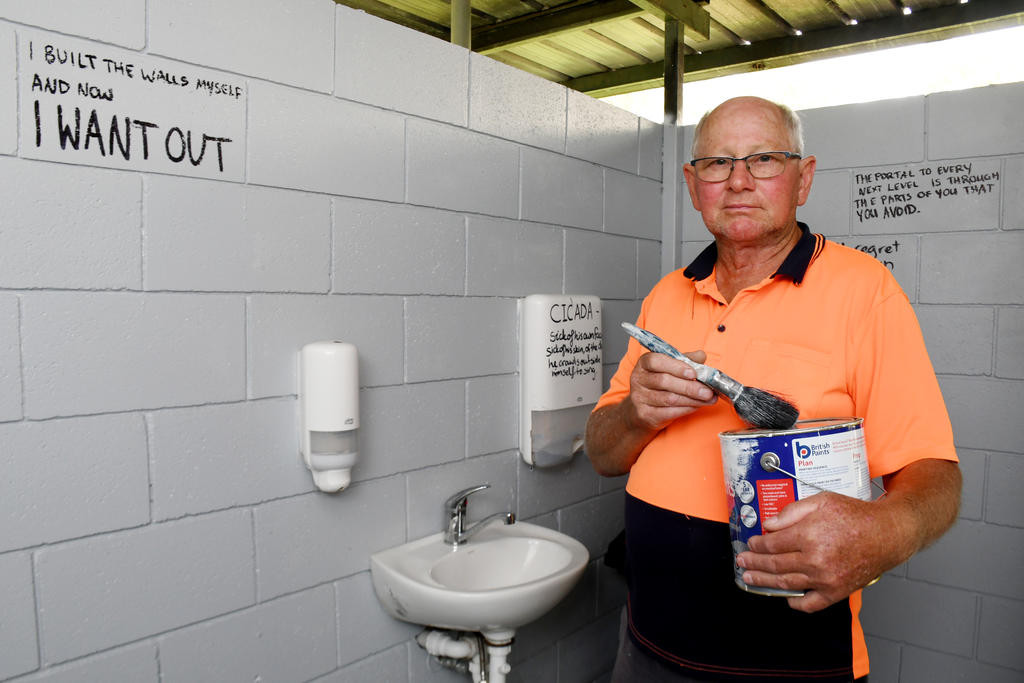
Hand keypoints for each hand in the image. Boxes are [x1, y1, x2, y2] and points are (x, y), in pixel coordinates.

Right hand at [625, 350, 716, 431]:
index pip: (656, 361)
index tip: (694, 374)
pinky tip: (697, 406)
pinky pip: (669, 412)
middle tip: (708, 391)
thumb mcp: (671, 368)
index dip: (676, 367)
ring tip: (708, 399)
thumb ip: (685, 360)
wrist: (642, 410)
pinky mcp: (645, 414)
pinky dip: (687, 409)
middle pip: (664, 381)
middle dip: (689, 387)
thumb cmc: (659, 385)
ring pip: (669, 398)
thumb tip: (701, 355)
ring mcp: (639, 398)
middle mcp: (638, 379)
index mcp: (644, 363)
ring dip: (692, 399)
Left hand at [736, 492, 896, 612]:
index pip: (772, 544)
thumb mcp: (821, 501)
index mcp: (808, 535)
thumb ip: (792, 512)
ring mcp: (825, 579)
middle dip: (754, 563)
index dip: (757, 544)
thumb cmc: (856, 516)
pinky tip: (785, 598)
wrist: (887, 534)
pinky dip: (795, 603)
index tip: (750, 543)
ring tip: (750, 578)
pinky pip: (810, 604)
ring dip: (764, 582)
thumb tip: (770, 524)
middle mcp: (815, 559)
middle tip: (742, 562)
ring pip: (786, 583)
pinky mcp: (836, 592)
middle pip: (774, 564)